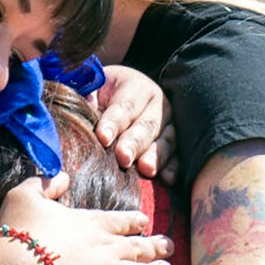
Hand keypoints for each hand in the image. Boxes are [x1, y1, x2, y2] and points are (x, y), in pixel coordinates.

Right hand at [0, 173, 171, 264]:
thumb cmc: (18, 236)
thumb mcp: (25, 197)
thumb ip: (44, 183)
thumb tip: (61, 175)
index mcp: (92, 223)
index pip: (121, 221)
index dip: (134, 222)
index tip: (144, 222)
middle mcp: (110, 248)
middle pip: (140, 246)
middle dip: (156, 246)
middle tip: (169, 246)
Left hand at [94, 65, 175, 181]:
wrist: (119, 101)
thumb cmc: (102, 98)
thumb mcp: (93, 90)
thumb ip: (88, 97)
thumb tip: (87, 103)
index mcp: (135, 86)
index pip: (125, 105)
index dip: (113, 121)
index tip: (102, 138)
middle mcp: (157, 104)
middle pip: (147, 124)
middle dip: (134, 142)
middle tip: (123, 157)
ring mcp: (169, 125)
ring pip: (165, 140)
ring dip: (155, 156)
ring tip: (145, 169)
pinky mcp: (176, 145)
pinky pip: (177, 156)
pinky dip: (173, 167)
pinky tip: (167, 178)